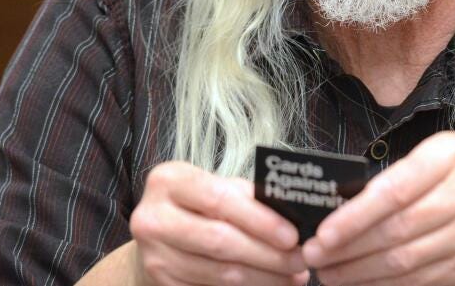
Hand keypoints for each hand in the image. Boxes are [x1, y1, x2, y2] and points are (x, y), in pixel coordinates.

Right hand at [128, 161, 309, 285]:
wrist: (157, 233)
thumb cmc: (197, 204)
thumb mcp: (215, 186)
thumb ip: (247, 196)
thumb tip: (293, 215)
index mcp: (169, 180)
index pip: (219, 200)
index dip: (259, 220)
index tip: (292, 235)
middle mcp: (153, 218)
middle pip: (220, 241)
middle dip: (268, 254)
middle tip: (301, 260)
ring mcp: (154, 256)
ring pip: (220, 273)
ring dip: (264, 278)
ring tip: (294, 276)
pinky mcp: (160, 283)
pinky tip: (269, 285)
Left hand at [301, 131, 454, 285]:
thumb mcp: (443, 162)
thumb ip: (399, 177)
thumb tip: (338, 206)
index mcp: (452, 154)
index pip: (394, 190)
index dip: (354, 216)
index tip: (323, 233)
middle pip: (395, 229)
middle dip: (348, 248)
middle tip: (314, 256)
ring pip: (403, 260)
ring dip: (360, 272)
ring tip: (330, 274)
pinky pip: (418, 281)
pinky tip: (362, 284)